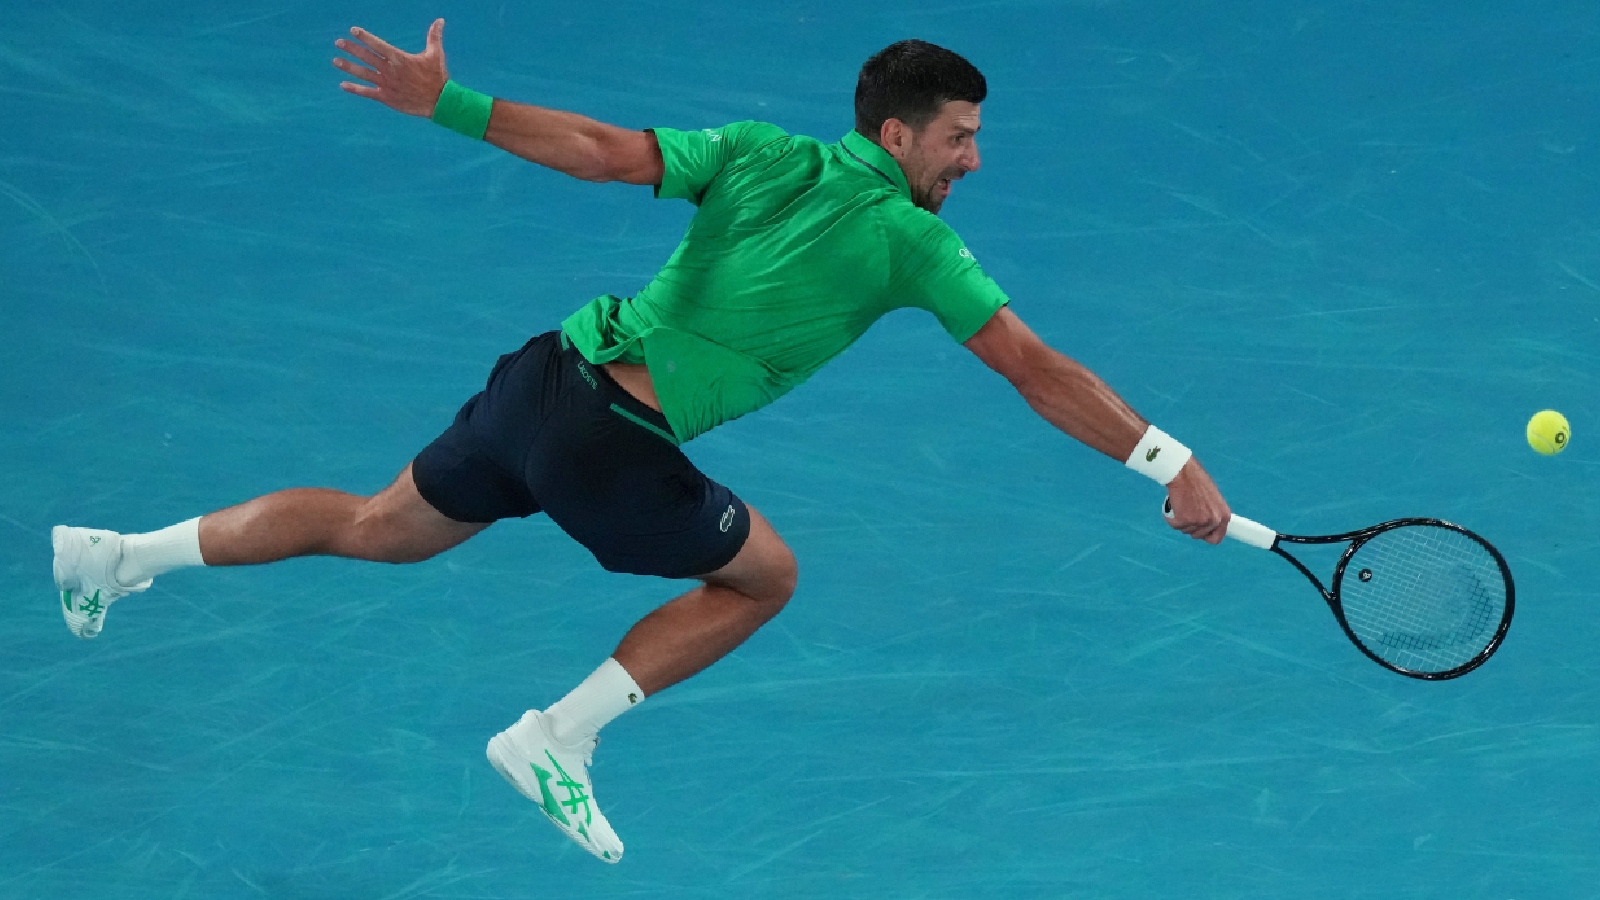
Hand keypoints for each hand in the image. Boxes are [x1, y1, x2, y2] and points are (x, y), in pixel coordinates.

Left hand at [333, 19, 448, 116]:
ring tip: (336, 61)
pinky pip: (368, 92)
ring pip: (364, 74)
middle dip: (352, 49)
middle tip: (338, 42)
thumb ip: (434, 36)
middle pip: (367, 57)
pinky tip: (343, 85)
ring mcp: (387, 84)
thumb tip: (440, 20)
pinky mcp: (387, 97)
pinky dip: (355, 89)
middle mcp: (390, 70)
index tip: (353, 30)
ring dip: (349, 67)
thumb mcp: (436, 54)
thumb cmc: (437, 76)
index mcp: (400, 58)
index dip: (365, 37)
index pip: (378, 45)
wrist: (439, 101)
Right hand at [1164, 458, 1230, 544]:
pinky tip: (1174, 504)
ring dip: (1181, 520)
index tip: (1200, 533)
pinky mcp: (1184, 521)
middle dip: (1190, 526)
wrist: (1183, 473)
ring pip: (1185, 530)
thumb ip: (1213, 514)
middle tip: (1186, 511)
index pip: (1217, 538)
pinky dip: (1170, 517)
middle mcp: (1214, 521)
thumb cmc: (1197, 481)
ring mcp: (1199, 522)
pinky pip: (1174, 525)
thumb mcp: (1213, 500)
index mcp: (1224, 516)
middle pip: (1198, 535)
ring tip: (1182, 503)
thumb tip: (1209, 527)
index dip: (1206, 536)